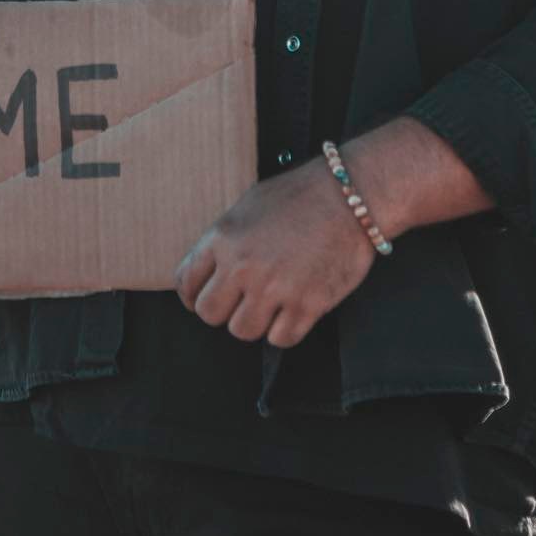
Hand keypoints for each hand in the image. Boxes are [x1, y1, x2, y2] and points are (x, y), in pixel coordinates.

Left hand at [174, 159, 375, 348]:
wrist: (350, 198)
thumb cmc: (299, 196)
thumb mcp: (247, 206)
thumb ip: (225, 239)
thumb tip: (210, 268)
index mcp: (223, 238)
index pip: (185, 282)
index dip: (191, 294)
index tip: (199, 298)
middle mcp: (244, 266)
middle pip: (209, 314)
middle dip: (221, 311)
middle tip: (236, 302)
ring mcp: (275, 288)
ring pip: (242, 331)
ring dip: (253, 322)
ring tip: (266, 305)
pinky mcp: (308, 305)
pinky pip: (281, 339)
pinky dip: (283, 331)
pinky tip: (289, 312)